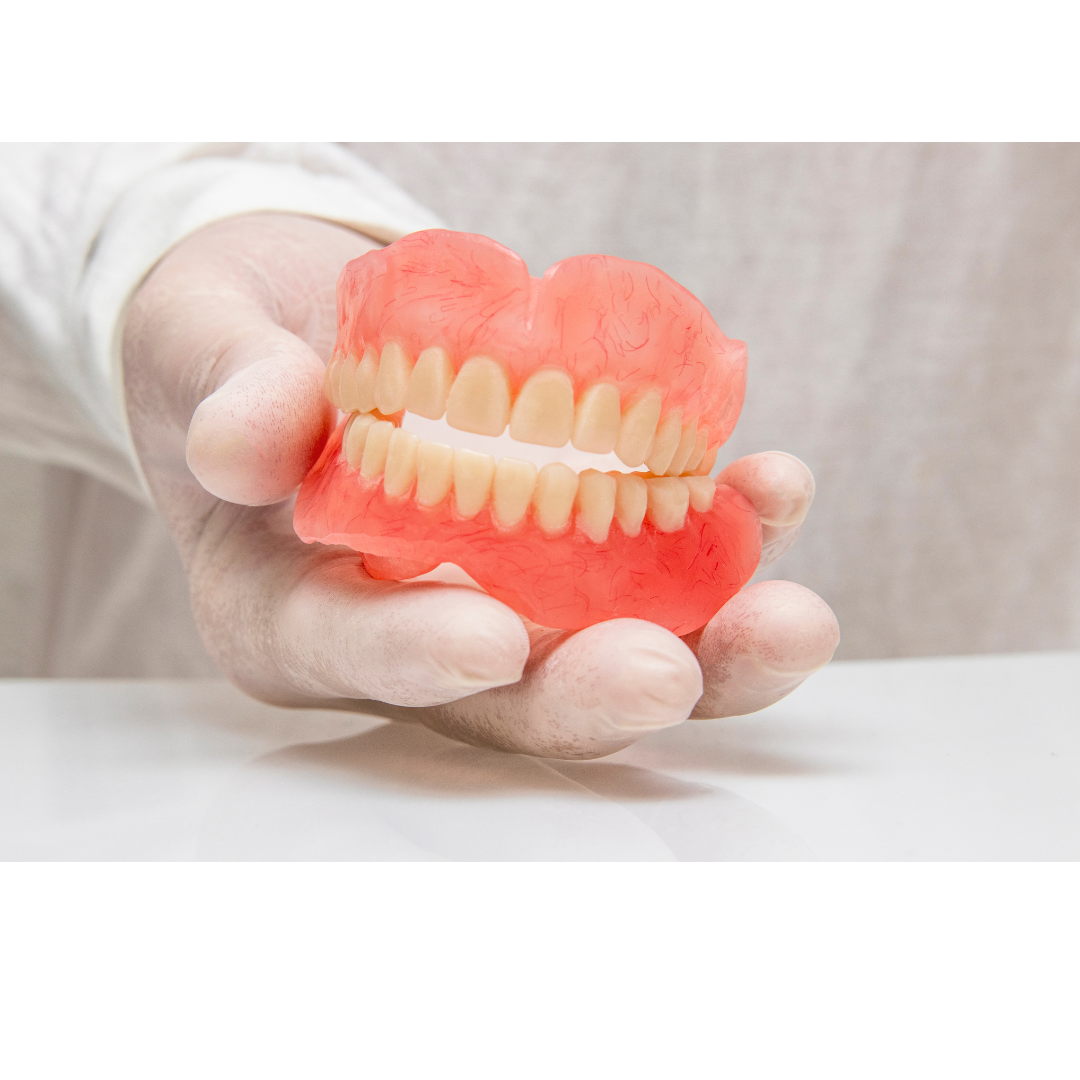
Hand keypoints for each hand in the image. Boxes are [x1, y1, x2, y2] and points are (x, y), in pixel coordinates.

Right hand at [123, 214, 838, 758]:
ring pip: (603, 648)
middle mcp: (410, 627)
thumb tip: (244, 443)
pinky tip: (771, 493)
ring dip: (704, 646)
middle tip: (664, 672)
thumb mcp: (202, 344)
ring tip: (789, 621)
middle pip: (502, 693)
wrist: (307, 324)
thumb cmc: (238, 344)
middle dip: (588, 692)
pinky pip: (653, 558)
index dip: (414, 655)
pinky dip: (720, 534)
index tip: (486, 639)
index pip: (347, 650)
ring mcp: (502, 591)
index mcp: (291, 610)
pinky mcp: (571, 541)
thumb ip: (225, 389)